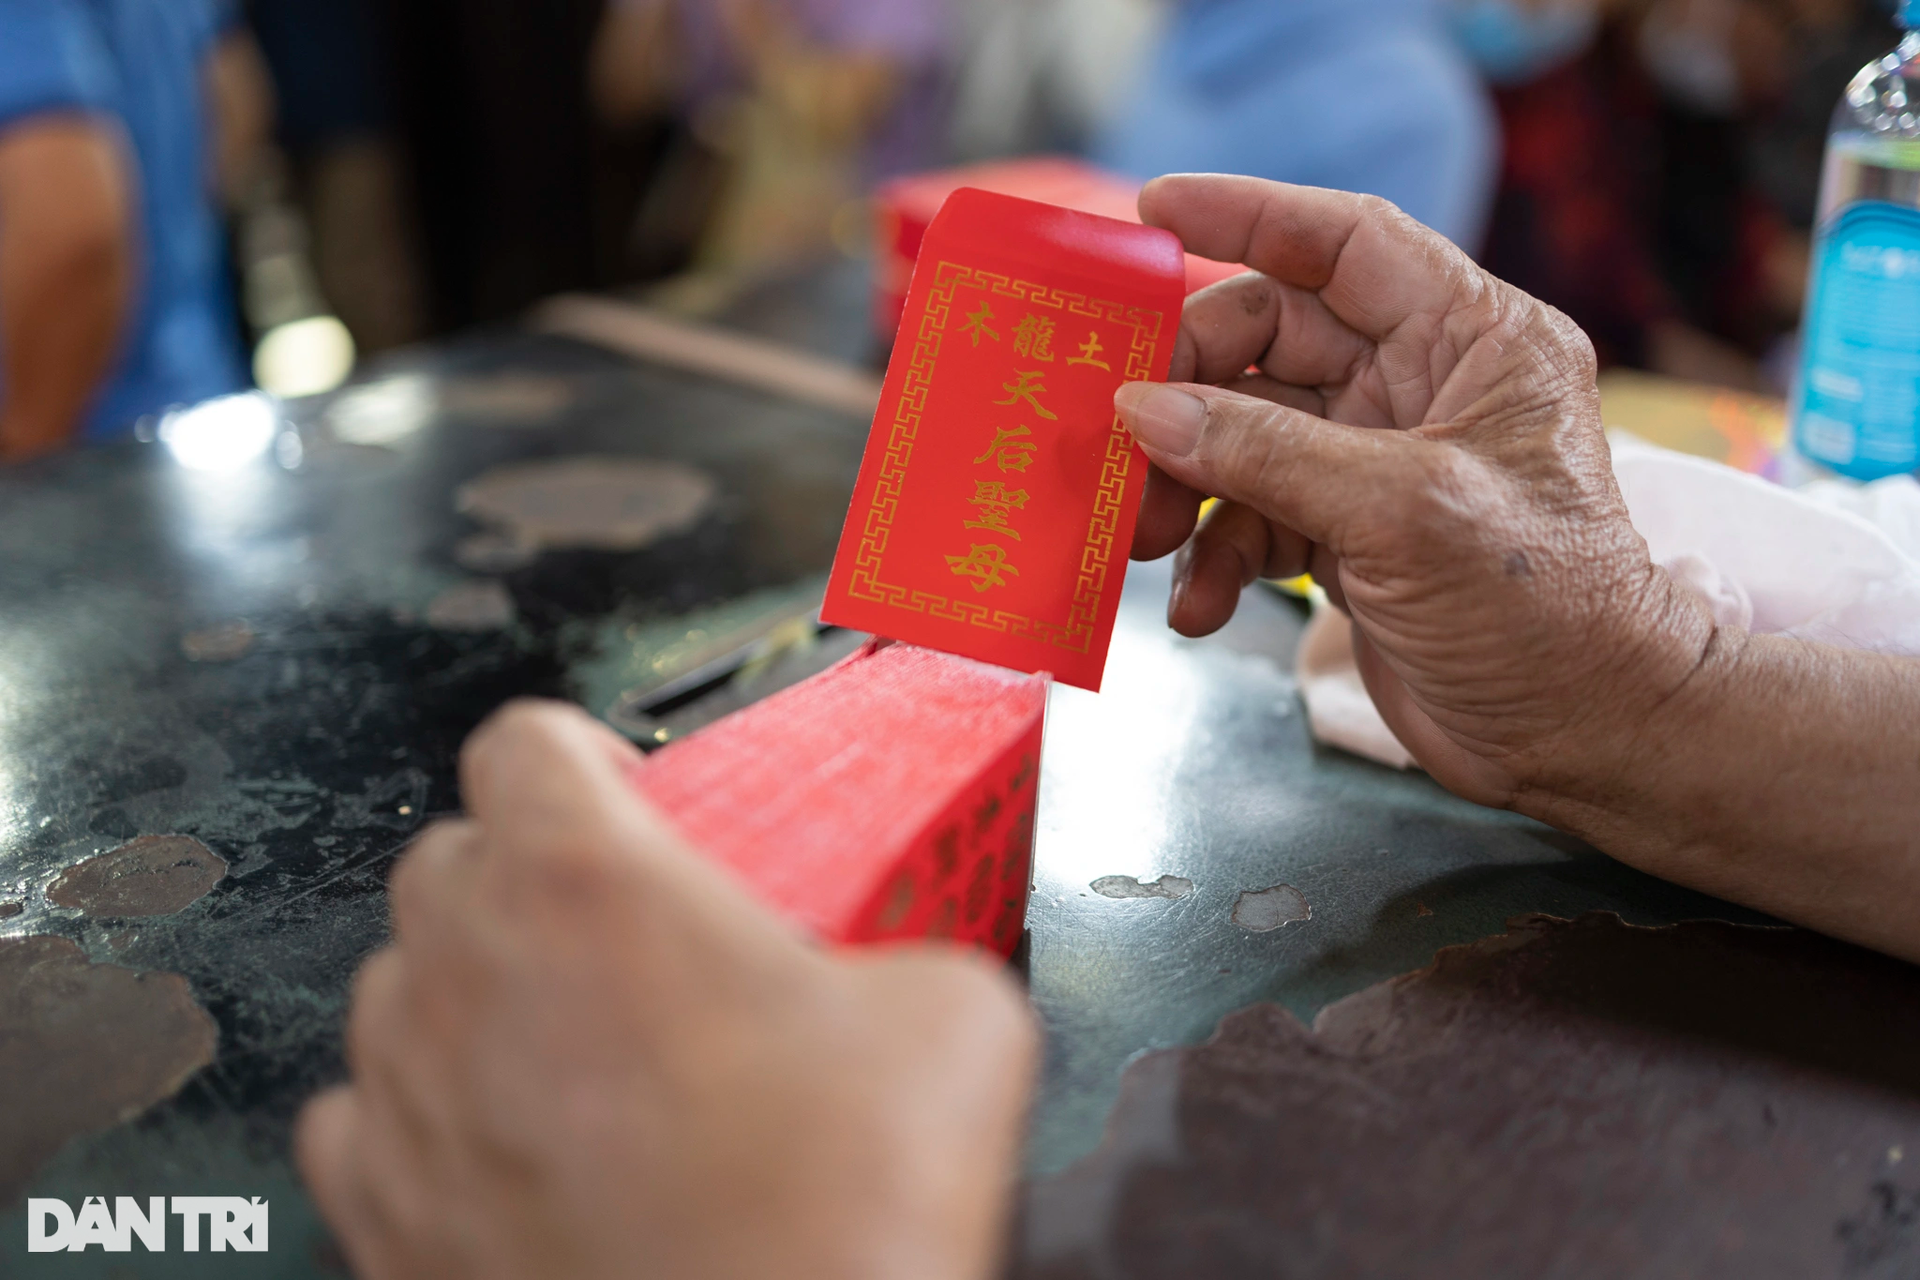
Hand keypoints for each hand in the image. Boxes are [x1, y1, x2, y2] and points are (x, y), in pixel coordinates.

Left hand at [297, 701, 1036, 1279]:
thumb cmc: (834, 1224)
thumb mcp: (955, 1023)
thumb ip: (907, 952)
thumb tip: (908, 974)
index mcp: (588, 885)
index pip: (525, 742)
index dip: (581, 754)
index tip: (623, 792)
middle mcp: (468, 975)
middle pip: (448, 857)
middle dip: (528, 871)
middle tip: (622, 930)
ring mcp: (409, 1102)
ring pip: (396, 984)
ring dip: (472, 989)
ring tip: (571, 1045)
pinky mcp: (384, 1222)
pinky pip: (360, 1119)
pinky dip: (423, 1114)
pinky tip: (503, 1142)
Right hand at [1115, 175, 1713, 814]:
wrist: (1580, 738)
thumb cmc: (1541, 610)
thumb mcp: (1403, 514)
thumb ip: (1268, 453)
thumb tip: (1144, 410)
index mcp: (1470, 339)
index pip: (1346, 242)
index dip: (1247, 215)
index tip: (1150, 210)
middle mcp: (1421, 386)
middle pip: (1268, 343)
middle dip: (1187, 392)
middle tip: (1119, 439)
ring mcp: (1378, 462)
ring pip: (1244, 435)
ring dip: (1185, 487)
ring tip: (1145, 543)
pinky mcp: (1348, 534)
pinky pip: (1252, 515)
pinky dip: (1215, 556)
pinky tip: (1198, 607)